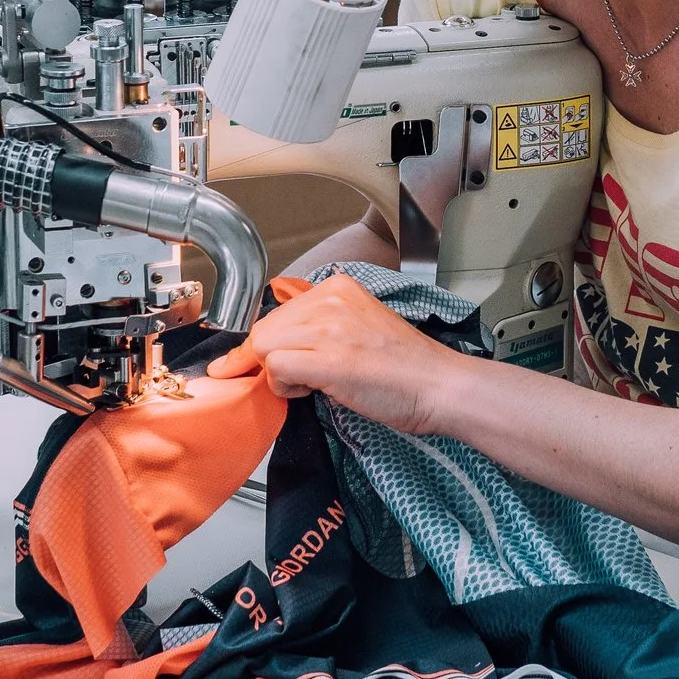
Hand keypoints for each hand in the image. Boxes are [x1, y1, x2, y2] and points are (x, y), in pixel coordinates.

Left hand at [209, 274, 470, 435]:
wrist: (440, 386)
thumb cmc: (405, 368)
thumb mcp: (358, 328)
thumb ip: (319, 330)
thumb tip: (273, 351)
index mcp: (338, 288)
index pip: (277, 313)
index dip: (261, 344)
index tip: (238, 363)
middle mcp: (330, 299)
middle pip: (264, 329)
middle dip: (263, 360)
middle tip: (293, 382)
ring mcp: (329, 327)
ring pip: (264, 347)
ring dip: (278, 375)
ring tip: (311, 386)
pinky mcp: (329, 358)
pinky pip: (275, 368)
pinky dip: (283, 386)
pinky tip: (311, 391)